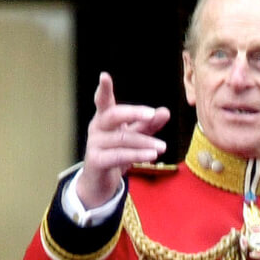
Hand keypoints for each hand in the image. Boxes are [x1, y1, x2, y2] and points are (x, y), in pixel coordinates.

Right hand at [77, 72, 169, 206]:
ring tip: (162, 147)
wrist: (100, 183)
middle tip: (152, 114)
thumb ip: (148, 124)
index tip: (104, 76)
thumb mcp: (134, 137)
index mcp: (104, 118)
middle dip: (134, 113)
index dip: (104, 89)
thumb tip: (165, 111)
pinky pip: (119, 155)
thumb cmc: (116, 154)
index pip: (103, 101)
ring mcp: (94, 144)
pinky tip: (151, 156)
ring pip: (122, 139)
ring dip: (144, 142)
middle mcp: (97, 128)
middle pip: (114, 115)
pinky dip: (137, 155)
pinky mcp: (96, 161)